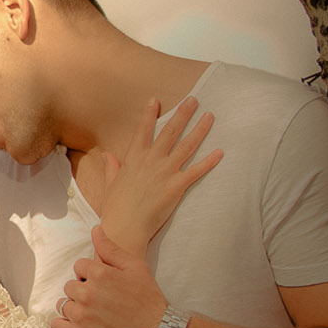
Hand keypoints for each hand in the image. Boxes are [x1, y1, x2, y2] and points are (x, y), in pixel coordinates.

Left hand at [52, 227, 170, 327]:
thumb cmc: (149, 302)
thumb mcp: (137, 269)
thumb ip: (111, 249)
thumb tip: (95, 230)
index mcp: (100, 274)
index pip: (79, 267)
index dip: (91, 276)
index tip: (103, 286)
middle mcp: (87, 293)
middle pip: (70, 286)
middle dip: (82, 291)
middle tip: (101, 302)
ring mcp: (82, 316)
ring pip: (63, 305)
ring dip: (75, 309)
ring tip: (94, 316)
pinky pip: (57, 325)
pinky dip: (65, 325)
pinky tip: (79, 326)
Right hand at [94, 96, 221, 249]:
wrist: (124, 228)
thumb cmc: (116, 208)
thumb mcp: (111, 184)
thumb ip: (112, 167)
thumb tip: (108, 155)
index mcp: (133, 159)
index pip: (143, 131)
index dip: (149, 115)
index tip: (156, 100)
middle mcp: (150, 161)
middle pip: (170, 132)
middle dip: (182, 114)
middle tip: (193, 100)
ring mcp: (164, 173)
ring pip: (186, 146)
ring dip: (199, 130)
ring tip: (210, 116)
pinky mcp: (176, 187)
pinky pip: (196, 171)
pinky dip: (209, 162)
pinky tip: (220, 152)